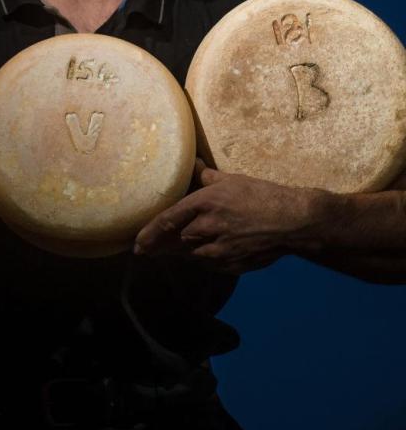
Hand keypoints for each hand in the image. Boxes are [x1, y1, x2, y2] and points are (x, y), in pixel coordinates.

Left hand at [133, 158, 314, 274]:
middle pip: (176, 242)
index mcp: (204, 203)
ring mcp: (220, 250)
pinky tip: (199, 256)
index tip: (137, 243)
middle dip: (161, 247)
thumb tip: (192, 164)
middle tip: (146, 251)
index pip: (167, 220)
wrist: (293, 221)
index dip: (149, 233)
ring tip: (168, 253)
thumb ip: (207, 176)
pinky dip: (201, 259)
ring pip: (191, 255)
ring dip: (179, 254)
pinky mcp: (232, 265)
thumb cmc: (263, 195)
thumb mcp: (232, 180)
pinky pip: (209, 264)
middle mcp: (208, 228)